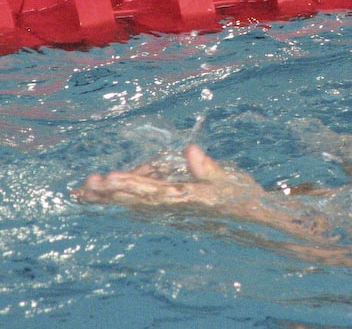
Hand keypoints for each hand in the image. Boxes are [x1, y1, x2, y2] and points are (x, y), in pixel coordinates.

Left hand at [74, 144, 267, 216]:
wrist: (251, 219)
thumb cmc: (240, 196)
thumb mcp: (228, 179)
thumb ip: (207, 167)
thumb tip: (190, 150)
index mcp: (185, 197)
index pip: (152, 189)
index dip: (130, 184)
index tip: (109, 178)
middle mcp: (173, 207)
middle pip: (136, 199)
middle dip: (110, 193)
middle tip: (83, 186)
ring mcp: (170, 211)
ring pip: (134, 203)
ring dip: (109, 198)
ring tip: (83, 192)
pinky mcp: (171, 210)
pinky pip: (140, 206)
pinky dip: (121, 200)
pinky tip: (105, 198)